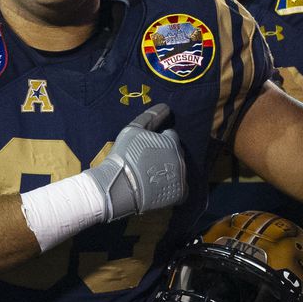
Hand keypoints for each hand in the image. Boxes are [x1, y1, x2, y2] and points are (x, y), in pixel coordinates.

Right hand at [85, 103, 184, 220]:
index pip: (171, 135)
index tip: (147, 147)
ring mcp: (182, 177)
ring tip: (151, 175)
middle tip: (147, 161)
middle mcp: (181, 158)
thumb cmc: (124, 155)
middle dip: (165, 154)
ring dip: (168, 169)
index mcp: (172, 141)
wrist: (120, 186)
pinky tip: (158, 187)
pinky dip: (172, 186)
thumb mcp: (133, 130)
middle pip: (176, 152)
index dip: (159, 139)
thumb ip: (150, 117)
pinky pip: (181, 187)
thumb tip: (166, 107)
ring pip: (178, 169)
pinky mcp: (180, 194)